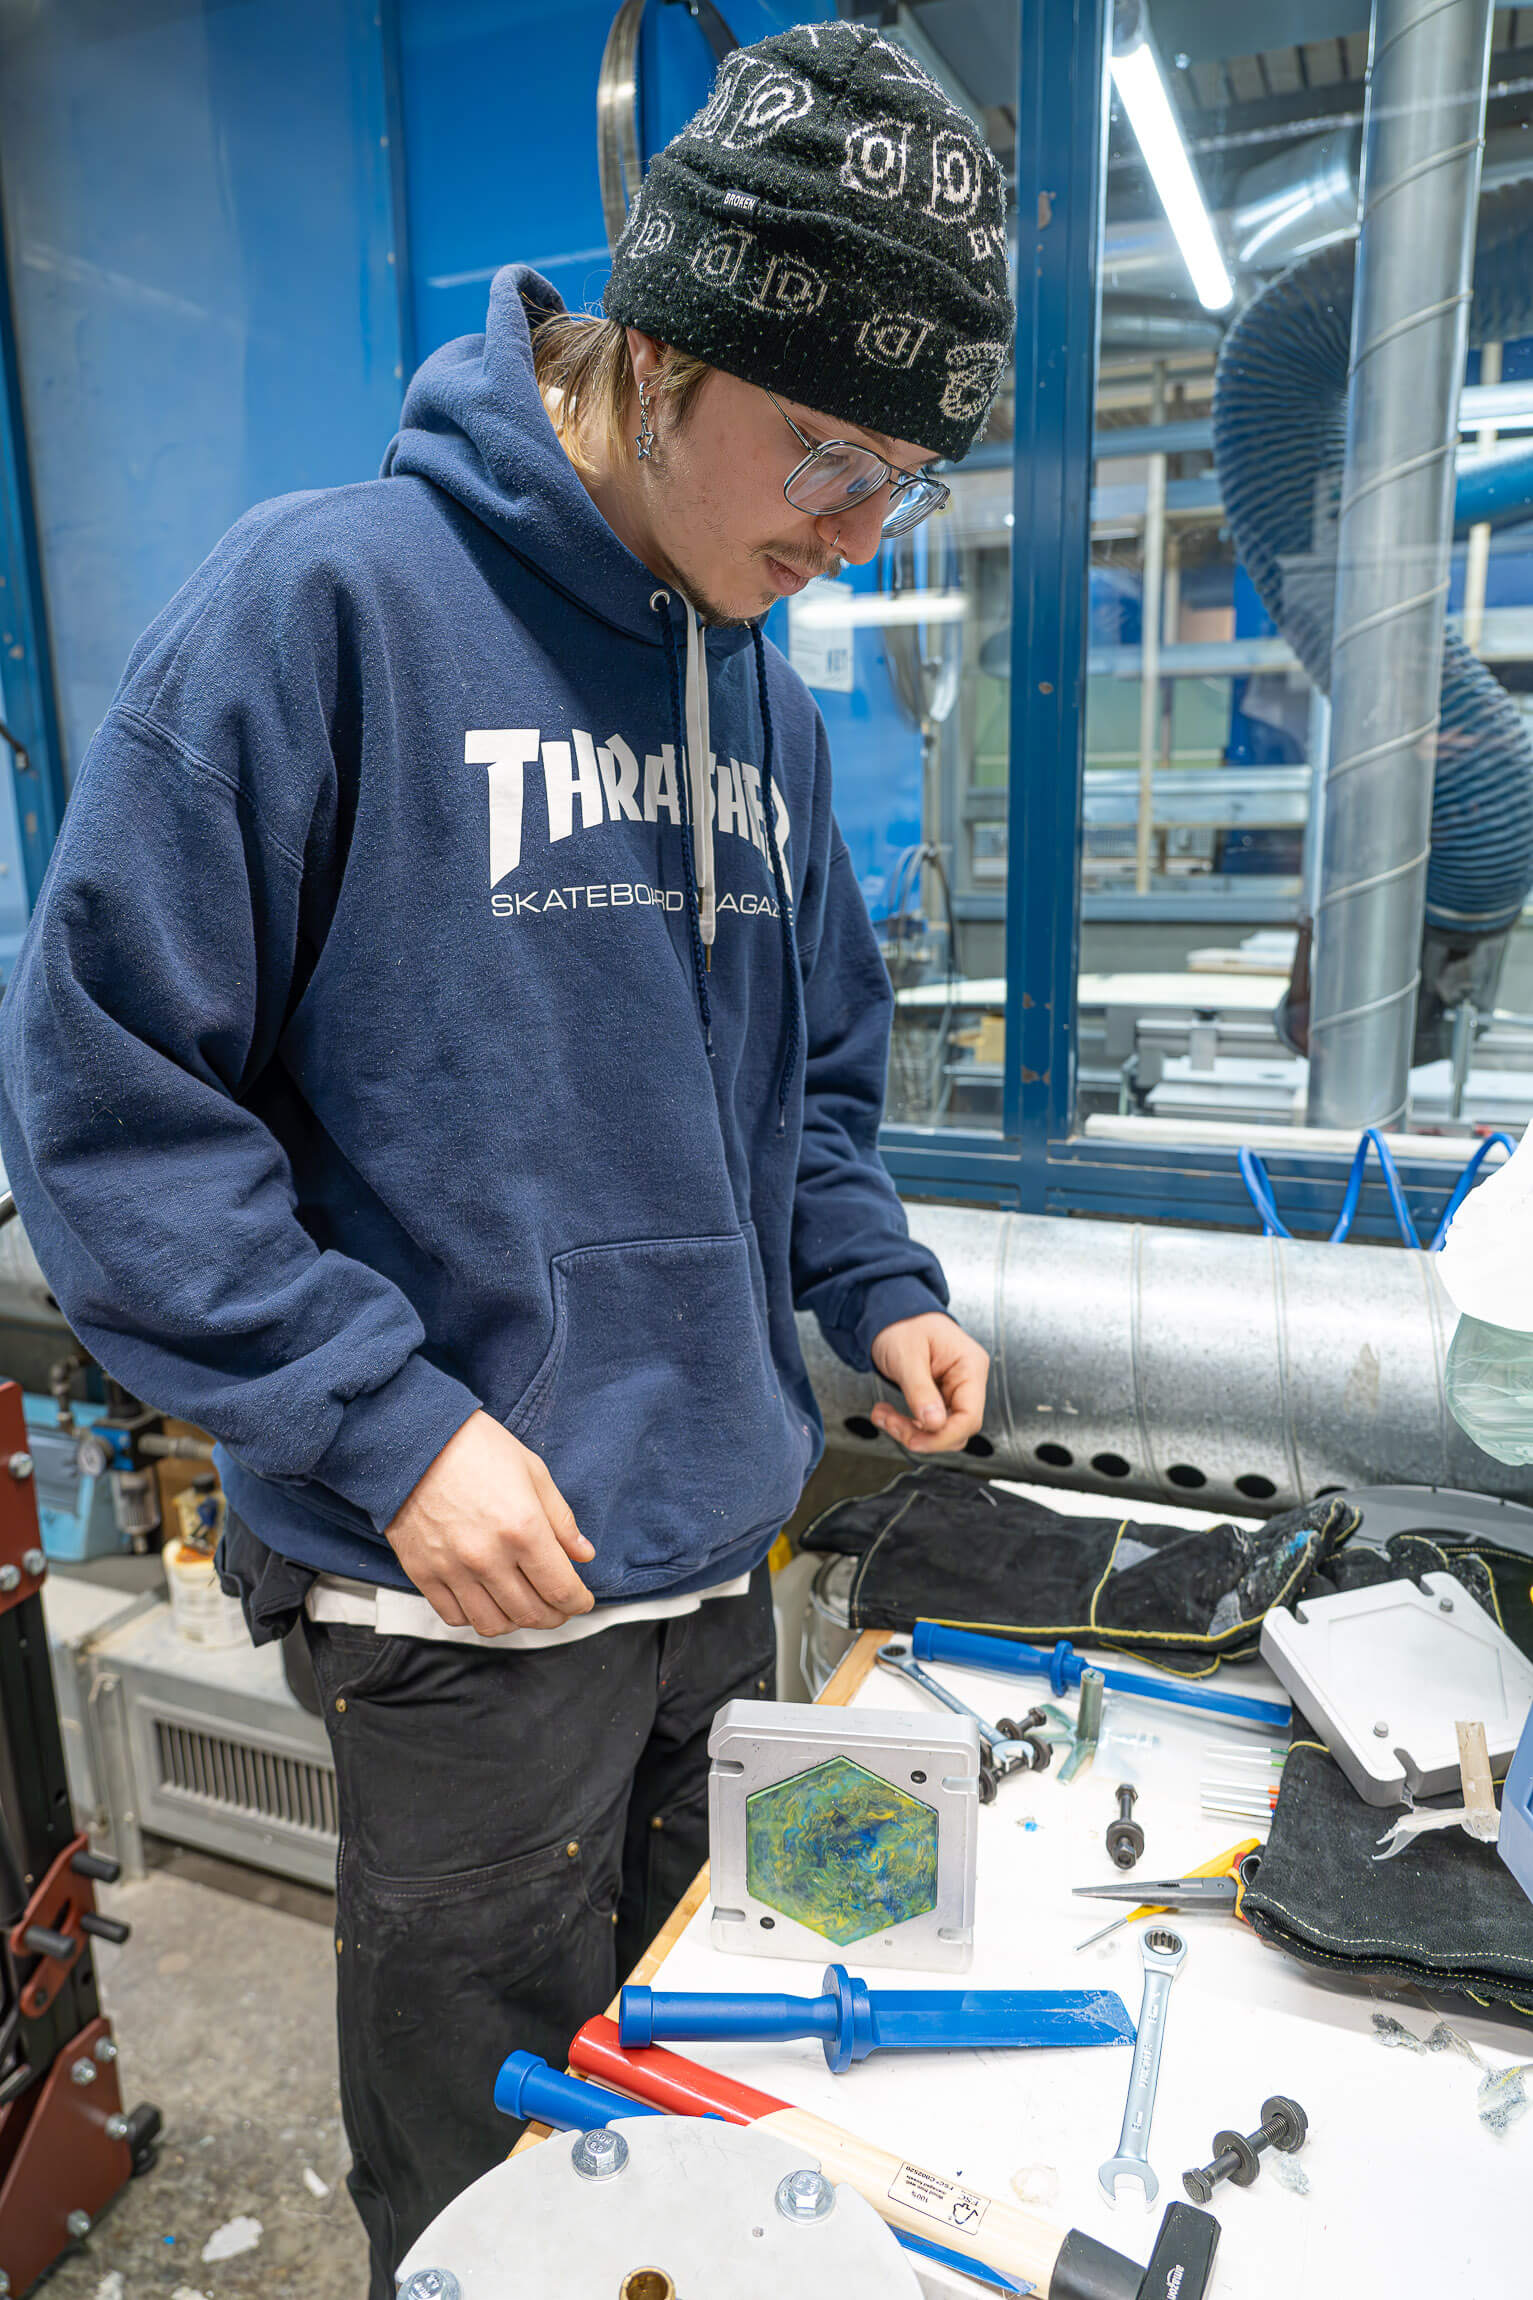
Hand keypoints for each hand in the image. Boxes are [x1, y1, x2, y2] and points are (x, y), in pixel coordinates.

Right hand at [383, 1410, 595, 1633]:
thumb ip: (561, 1520)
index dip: (578, 1602)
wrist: (415, 1439)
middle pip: (531, 1614)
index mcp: (523, 1529)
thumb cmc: (475, 1447)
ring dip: (517, 1622)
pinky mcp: (424, 1574)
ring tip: (526, 1606)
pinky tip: (488, 1600)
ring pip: (494, 1624)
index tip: (582, 1600)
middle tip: (560, 1606)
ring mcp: (453, 1569)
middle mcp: (488, 1557)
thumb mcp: (533, 1472)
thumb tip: (583, 1554)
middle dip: (555, 1616)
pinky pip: (456, 1616)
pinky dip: (477, 1617)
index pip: (561, 1589)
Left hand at [869, 1312, 989, 1453]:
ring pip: (940, 1429)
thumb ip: (921, 1391)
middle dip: (921, 1434)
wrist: (893, 1312)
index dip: (943, 1436)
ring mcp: (955, 1389)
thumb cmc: (904, 1323)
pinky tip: (887, 1414)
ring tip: (883, 1416)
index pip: (970, 1417)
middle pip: (956, 1428)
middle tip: (889, 1423)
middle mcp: (968, 1380)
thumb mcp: (908, 1356)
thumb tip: (934, 1424)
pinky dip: (906, 1423)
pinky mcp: (940, 1395)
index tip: (915, 1441)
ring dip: (910, 1431)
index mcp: (970, 1366)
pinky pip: (929, 1421)